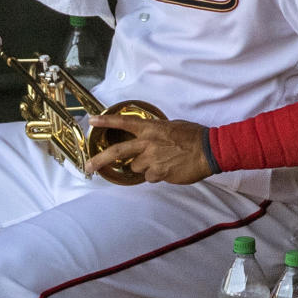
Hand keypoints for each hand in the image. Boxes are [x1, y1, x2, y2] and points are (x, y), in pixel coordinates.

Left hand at [85, 115, 212, 184]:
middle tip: (88, 166)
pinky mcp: (159, 174)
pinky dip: (157, 174)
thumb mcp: (170, 127)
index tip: (91, 120)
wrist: (209, 150)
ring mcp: (152, 160)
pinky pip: (151, 177)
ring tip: (162, 160)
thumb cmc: (193, 135)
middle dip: (100, 160)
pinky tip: (169, 168)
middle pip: (118, 151)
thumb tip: (147, 141)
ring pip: (136, 167)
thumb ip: (154, 133)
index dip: (106, 121)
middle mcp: (147, 143)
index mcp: (150, 128)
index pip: (124, 122)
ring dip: (144, 166)